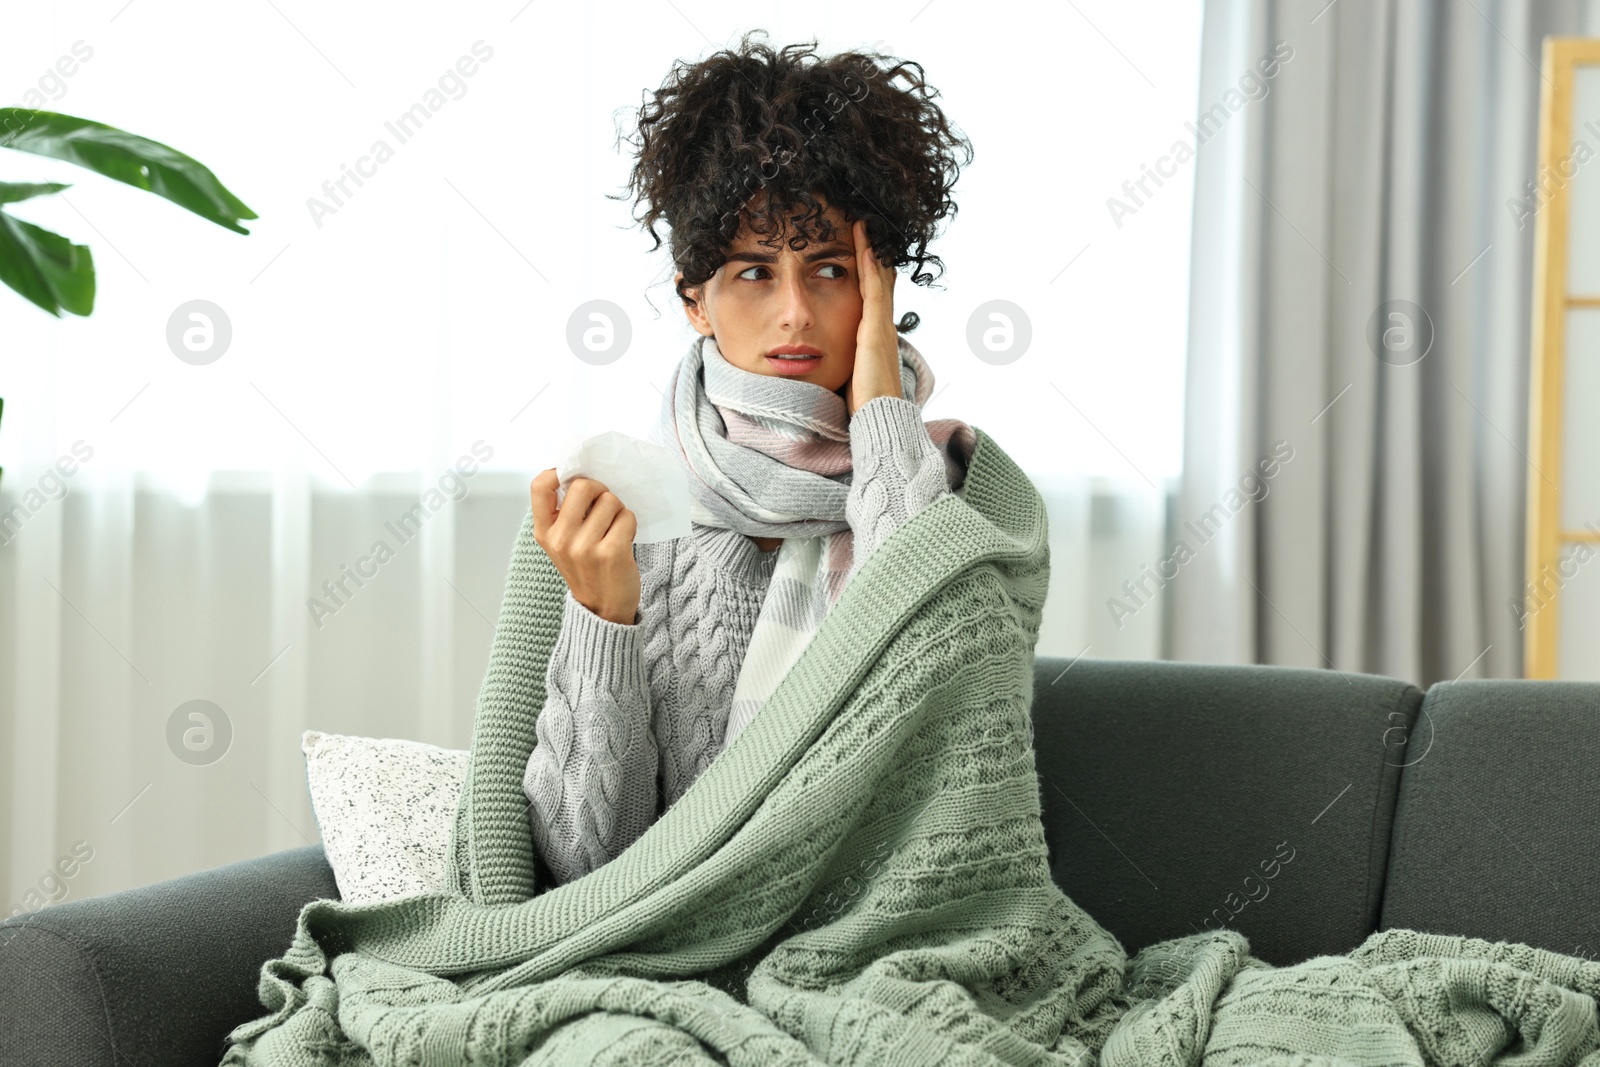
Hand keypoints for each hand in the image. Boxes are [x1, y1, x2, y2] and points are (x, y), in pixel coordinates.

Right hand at [529, 468, 640, 624]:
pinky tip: (623, 539)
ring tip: (613, 530)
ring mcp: (585, 547)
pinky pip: (626, 516)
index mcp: (544, 532)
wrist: (602, 609)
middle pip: (583, 486)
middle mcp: (560, 539)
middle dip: (600, 490)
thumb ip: (564, 513)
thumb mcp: (562, 543)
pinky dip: (629, 523)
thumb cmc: (586, 568)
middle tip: (603, 506)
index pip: (540, 486)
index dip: (558, 472)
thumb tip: (581, 473)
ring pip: (610, 500)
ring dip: (617, 510)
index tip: (573, 477)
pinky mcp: (611, 553)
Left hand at [844, 217, 900, 415]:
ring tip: (865, 226)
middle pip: (880, 281)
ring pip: (878, 280)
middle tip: (867, 226)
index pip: (874, 295)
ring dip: (871, 251)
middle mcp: (882, 327)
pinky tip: (865, 249)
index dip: (870, 270)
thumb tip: (832, 356)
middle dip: (873, 253)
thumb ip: (847, 360)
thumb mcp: (853, 374)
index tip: (863, 248)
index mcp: (876, 336)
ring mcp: (881, 327)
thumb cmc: (863, 404)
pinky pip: (873, 292)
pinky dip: (870, 269)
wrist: (878, 419)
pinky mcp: (875, 331)